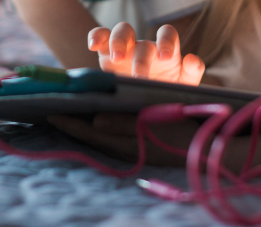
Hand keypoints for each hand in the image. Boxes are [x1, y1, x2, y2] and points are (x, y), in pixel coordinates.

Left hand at [48, 112, 200, 166]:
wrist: (211, 151)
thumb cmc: (184, 135)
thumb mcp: (154, 124)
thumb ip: (124, 124)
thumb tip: (95, 121)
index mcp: (125, 143)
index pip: (89, 133)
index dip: (69, 122)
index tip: (49, 112)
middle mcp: (125, 147)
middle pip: (91, 134)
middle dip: (73, 122)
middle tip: (53, 109)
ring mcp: (134, 146)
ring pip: (101, 135)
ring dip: (85, 125)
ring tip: (70, 112)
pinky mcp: (142, 143)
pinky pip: (114, 135)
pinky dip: (101, 126)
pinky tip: (97, 118)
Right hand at [88, 22, 204, 85]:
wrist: (146, 105)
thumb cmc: (167, 91)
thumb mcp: (184, 85)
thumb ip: (192, 72)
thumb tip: (191, 58)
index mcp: (165, 50)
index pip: (167, 34)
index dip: (167, 42)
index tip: (166, 58)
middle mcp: (145, 46)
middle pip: (143, 38)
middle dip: (140, 55)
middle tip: (139, 75)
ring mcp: (125, 48)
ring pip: (121, 32)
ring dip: (118, 42)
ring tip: (116, 58)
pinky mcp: (107, 56)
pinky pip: (101, 38)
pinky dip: (96, 36)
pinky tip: (92, 44)